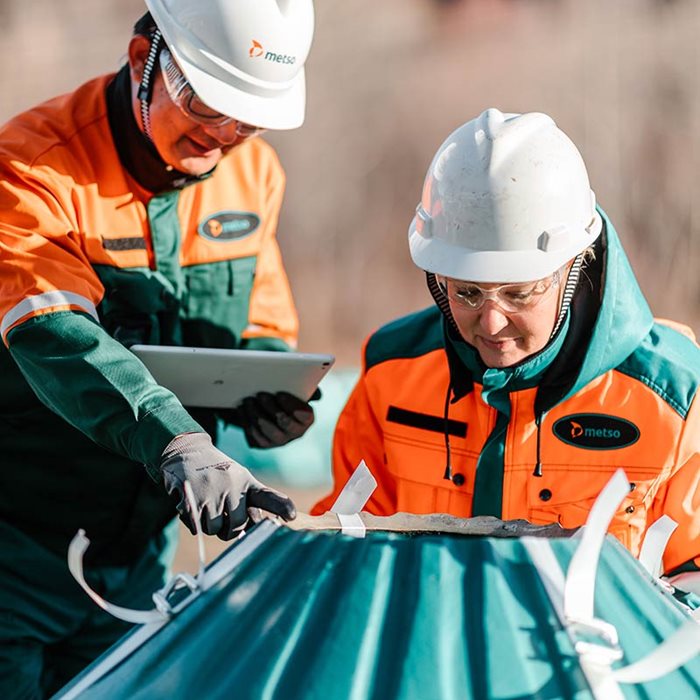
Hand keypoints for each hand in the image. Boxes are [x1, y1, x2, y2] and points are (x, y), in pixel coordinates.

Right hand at [159, 432, 295, 538]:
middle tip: (222, 517)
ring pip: (213, 529)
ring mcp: (211, 491)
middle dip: (228, 529)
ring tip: (206, 505)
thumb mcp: (238, 479)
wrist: (187, 451)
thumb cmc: (218, 471)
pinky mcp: (190, 498)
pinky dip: (193, 522)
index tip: (292, 516)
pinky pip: (196, 526)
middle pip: (236, 526)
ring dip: (209, 525)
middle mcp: (231, 485)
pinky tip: (193, 504)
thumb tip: (253, 532)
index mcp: (246, 482)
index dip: (280, 507)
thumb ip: (249, 504)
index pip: (266, 496)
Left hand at [231, 391, 314, 448]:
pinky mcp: (263, 444)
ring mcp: (279, 440)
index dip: (292, 405)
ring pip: (268, 431)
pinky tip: (242, 409)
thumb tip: (314, 393)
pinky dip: (247, 421)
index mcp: (306, 418)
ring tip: (248, 400)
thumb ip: (305, 388)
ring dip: (257, 414)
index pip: (305, 415)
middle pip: (285, 423)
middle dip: (272, 408)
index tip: (280, 394)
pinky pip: (255, 435)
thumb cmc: (285, 394)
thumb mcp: (296, 389)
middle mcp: (295, 432)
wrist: (269, 408)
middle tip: (260, 395)